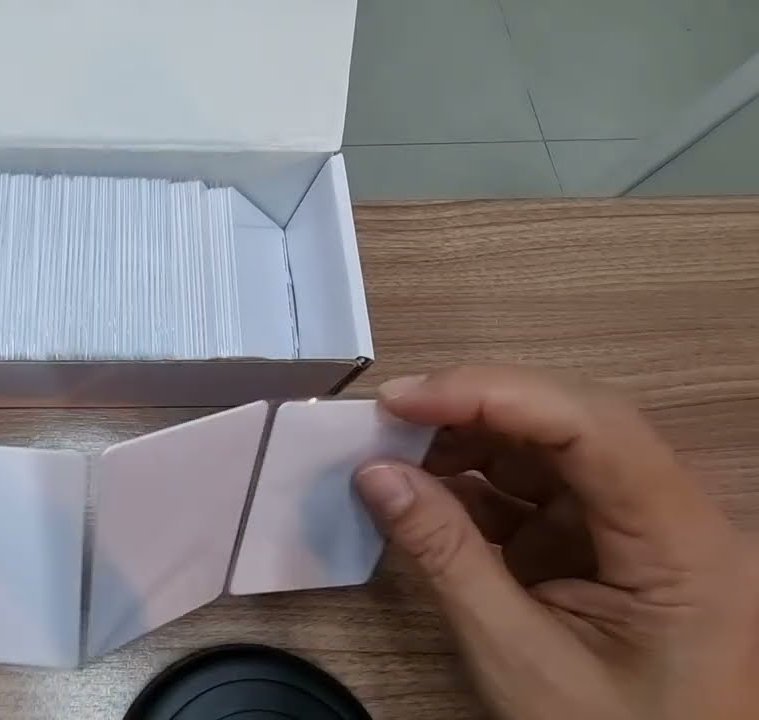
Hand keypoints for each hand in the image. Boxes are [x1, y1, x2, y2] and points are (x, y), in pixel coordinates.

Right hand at [354, 366, 758, 719]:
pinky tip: (428, 493)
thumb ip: (446, 558)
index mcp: (680, 543)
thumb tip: (375, 474)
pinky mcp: (614, 546)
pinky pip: (546, 493)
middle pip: (575, 424)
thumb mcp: (518, 658)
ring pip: (556, 450)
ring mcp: (645, 528)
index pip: (592, 426)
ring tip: (395, 457)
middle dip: (476, 411)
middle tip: (388, 419)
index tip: (402, 400)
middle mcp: (675, 516)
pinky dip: (482, 489)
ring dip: (473, 445)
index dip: (492, 394)